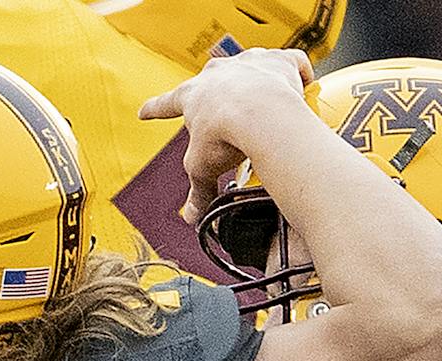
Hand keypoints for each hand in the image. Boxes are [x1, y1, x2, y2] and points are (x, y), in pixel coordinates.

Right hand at [139, 48, 314, 224]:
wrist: (259, 113)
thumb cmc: (225, 134)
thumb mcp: (202, 168)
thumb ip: (199, 191)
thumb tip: (192, 217)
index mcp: (192, 96)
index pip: (166, 104)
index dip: (154, 110)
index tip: (144, 112)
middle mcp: (219, 74)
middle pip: (211, 80)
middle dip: (212, 92)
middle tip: (218, 108)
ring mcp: (249, 64)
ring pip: (248, 66)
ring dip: (252, 79)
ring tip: (261, 97)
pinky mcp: (278, 62)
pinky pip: (287, 61)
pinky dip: (293, 71)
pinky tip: (297, 83)